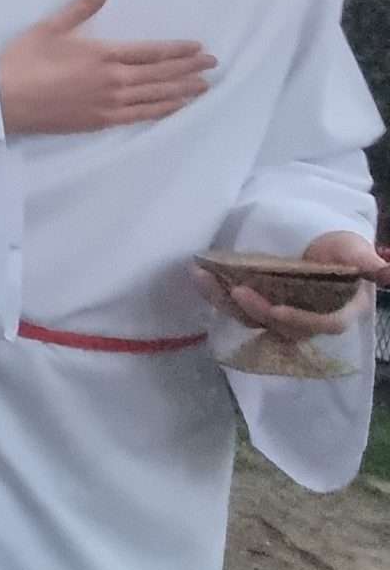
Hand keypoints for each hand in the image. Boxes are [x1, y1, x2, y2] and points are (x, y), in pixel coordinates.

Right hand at [0, 0, 213, 134]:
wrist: (3, 101)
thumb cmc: (24, 62)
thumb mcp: (49, 27)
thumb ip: (80, 8)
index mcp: (104, 54)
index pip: (151, 52)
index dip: (177, 50)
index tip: (198, 47)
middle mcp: (114, 80)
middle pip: (160, 74)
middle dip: (189, 68)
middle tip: (212, 64)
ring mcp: (110, 104)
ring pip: (156, 96)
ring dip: (182, 90)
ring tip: (203, 87)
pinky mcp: (101, 121)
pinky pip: (141, 116)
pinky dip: (163, 110)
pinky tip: (176, 108)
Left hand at [194, 232, 387, 342]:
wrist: (313, 241)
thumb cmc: (338, 248)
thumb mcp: (353, 248)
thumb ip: (366, 262)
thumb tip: (388, 272)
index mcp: (340, 309)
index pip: (325, 324)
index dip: (303, 321)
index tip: (279, 310)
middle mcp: (309, 318)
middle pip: (284, 327)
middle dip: (259, 312)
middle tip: (236, 291)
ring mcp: (280, 313)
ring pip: (253, 320)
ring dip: (226, 303)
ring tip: (205, 279)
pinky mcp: (257, 306)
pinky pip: (234, 306)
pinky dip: (214, 293)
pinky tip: (199, 275)